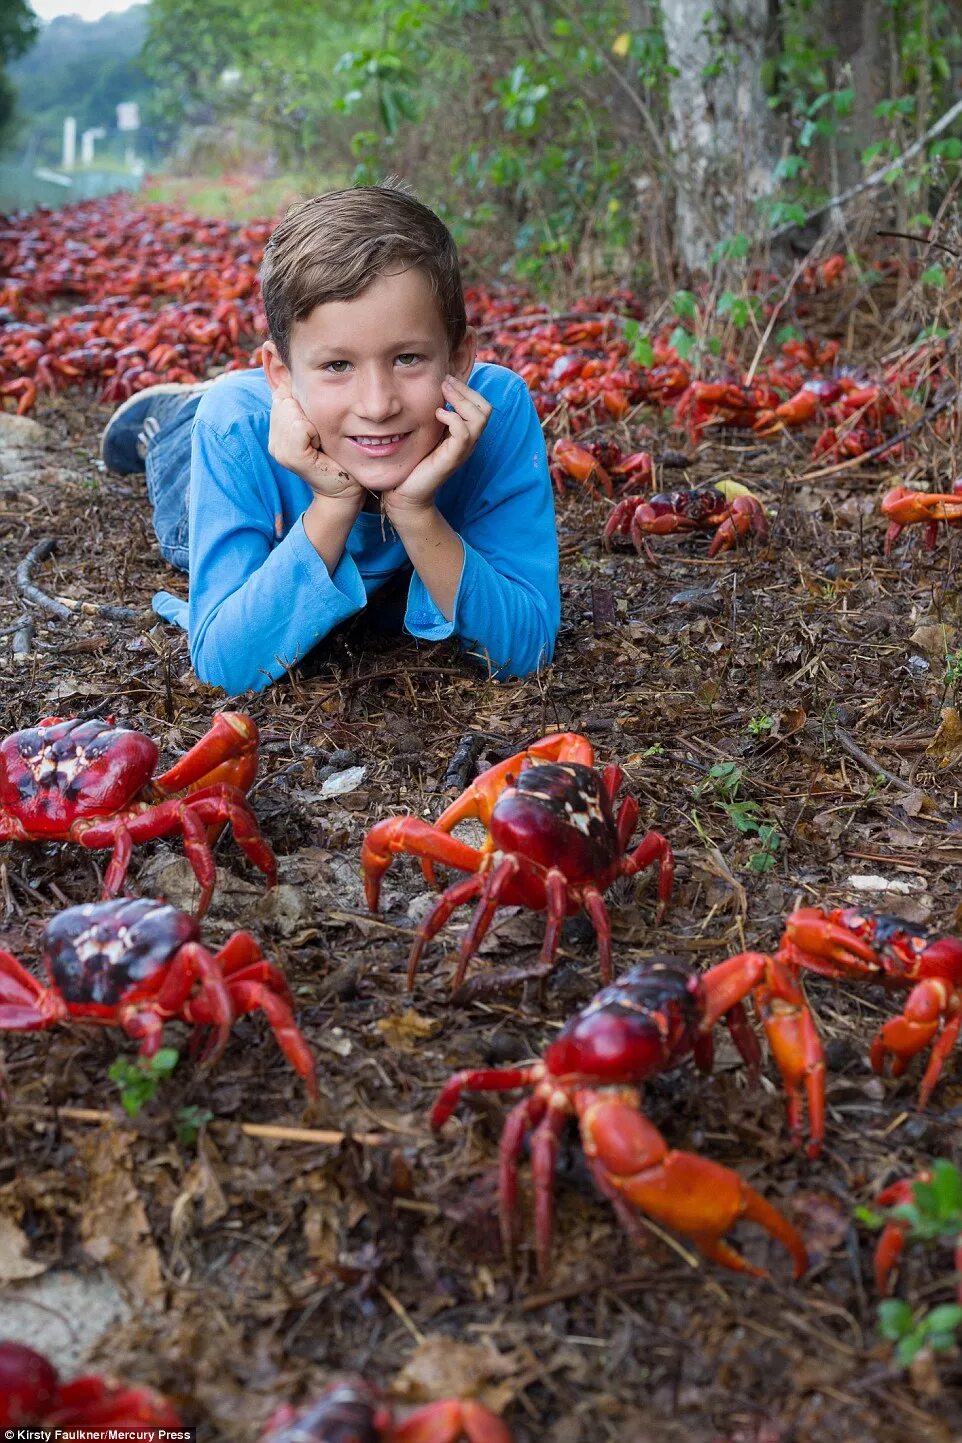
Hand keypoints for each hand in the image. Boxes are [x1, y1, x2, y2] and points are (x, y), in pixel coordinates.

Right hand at [267, 384, 364, 504]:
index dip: (302, 396)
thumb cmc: (339, 453)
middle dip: (308, 408)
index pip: (282, 388)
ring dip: (313, 421)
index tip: (316, 422)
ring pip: (292, 409)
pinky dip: (314, 432)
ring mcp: (277, 448)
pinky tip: (319, 445)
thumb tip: (285, 358)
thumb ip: (306, 396)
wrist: (345, 488)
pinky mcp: (289, 456)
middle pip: (286, 396)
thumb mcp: (321, 419)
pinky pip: (300, 427)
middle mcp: (273, 437)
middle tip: (320, 434)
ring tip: (320, 440)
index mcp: (278, 425)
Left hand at [383, 374, 491, 522]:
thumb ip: (436, 416)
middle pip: (486, 409)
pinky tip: (437, 415)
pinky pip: (463, 433)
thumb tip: (433, 390)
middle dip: (466, 391)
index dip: (467, 389)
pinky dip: (452, 418)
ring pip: (479, 418)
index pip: (482, 406)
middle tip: (445, 383)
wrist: (407, 493)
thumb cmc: (414, 462)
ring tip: (443, 395)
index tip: (446, 380)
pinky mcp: (452, 459)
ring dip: (461, 400)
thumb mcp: (428, 433)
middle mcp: (469, 442)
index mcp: (466, 434)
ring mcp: (462, 451)